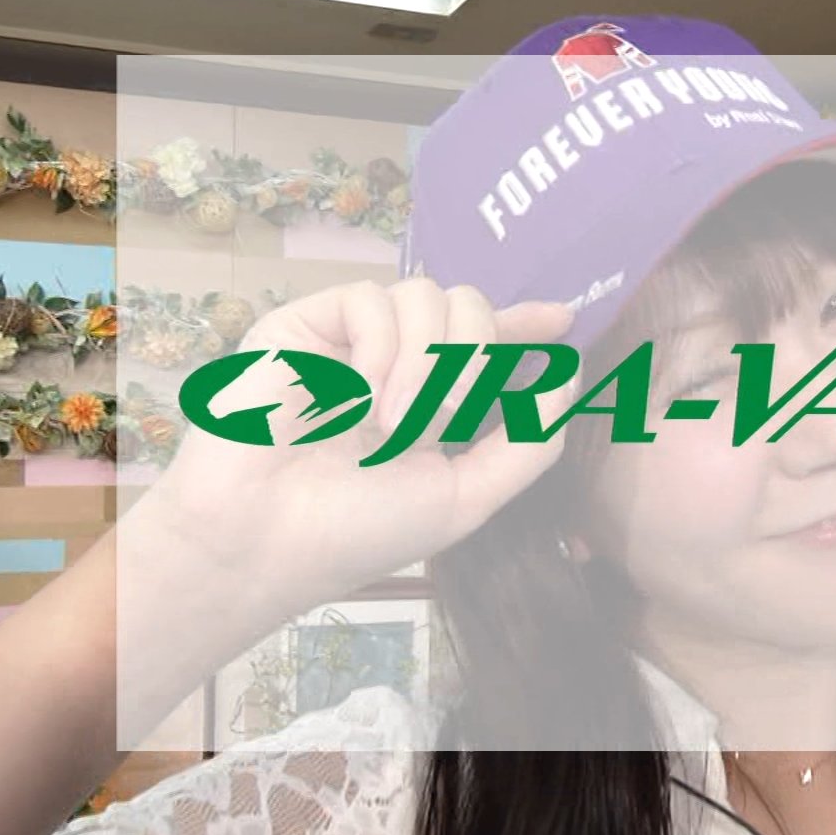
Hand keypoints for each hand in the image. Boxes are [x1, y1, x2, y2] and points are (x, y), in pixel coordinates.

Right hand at [121, 278, 575, 659]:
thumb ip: (527, 443)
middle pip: (468, 308)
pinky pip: (371, 299)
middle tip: (442, 419)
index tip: (563, 319)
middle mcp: (396, 364)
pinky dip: (379, 349)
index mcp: (432, 403)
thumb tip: (570, 379)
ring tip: (390, 421)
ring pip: (426, 295)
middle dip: (474, 358)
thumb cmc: (357, 530)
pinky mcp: (306, 324)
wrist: (266, 538)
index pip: (485, 345)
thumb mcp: (465, 498)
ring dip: (426, 361)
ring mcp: (350, 342)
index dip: (524, 323)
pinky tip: (354, 397)